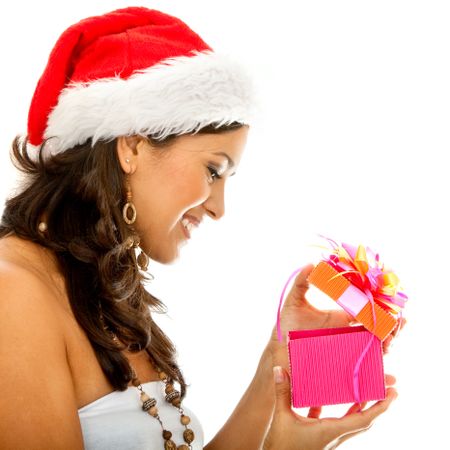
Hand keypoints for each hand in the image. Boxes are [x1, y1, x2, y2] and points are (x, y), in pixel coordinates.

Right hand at [262, 366, 397, 449]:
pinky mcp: (317, 438)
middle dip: (376, 406)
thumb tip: (280, 369)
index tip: (392, 394)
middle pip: (362, 421)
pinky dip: (333, 409)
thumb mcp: (281, 418)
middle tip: (386, 389)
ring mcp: (327, 438)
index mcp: (331, 431)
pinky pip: (330, 421)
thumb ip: (282, 393)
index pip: (363, 419)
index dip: (380, 407)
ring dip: (359, 407)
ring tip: (364, 391)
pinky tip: (324, 396)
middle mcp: (333, 435)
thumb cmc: (281, 447)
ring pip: (349, 421)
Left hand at [268, 264, 406, 365]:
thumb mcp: (294, 301)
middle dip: (392, 324)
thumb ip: (302, 282)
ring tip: (391, 338)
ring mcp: (349, 348)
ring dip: (388, 341)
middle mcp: (350, 332)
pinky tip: (388, 368)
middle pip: (378, 327)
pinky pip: (366, 366)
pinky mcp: (344, 363)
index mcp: (343, 316)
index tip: (390, 301)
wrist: (279, 349)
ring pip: (377, 345)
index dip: (381, 305)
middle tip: (398, 321)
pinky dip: (380, 368)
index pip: (366, 309)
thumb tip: (311, 263)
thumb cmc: (288, 326)